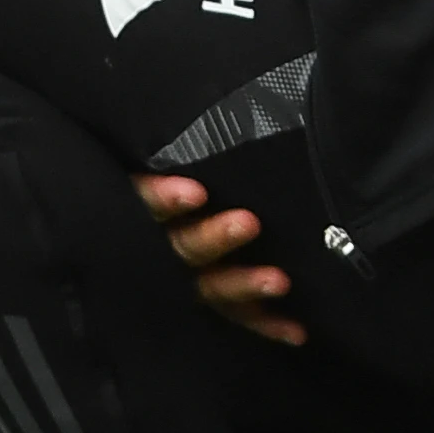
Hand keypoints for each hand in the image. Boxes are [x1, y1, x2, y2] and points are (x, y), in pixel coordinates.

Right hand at [133, 172, 305, 346]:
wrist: (146, 233)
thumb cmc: (157, 176)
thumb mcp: (143, 160)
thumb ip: (165, 156)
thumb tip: (189, 101)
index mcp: (137, 211)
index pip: (143, 201)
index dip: (164, 200)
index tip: (195, 193)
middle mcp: (159, 249)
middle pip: (181, 248)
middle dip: (214, 238)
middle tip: (249, 223)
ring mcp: (185, 280)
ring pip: (210, 287)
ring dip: (244, 285)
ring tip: (279, 281)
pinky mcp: (211, 302)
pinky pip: (237, 318)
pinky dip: (266, 323)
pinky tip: (296, 331)